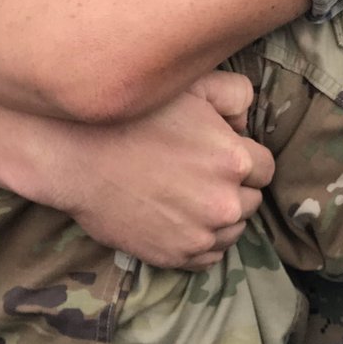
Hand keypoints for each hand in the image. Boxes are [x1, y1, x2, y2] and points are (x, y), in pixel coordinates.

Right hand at [51, 70, 272, 269]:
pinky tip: (180, 218)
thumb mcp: (190, 86)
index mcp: (233, 159)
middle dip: (233, 187)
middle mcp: (224, 201)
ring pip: (232, 231)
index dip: (244, 158)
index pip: (264, 168)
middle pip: (250, 201)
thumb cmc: (132, 114)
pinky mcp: (176, 257)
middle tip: (200, 172)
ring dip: (218, 215)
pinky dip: (201, 241)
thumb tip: (246, 122)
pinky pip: (209, 256)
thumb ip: (234, 94)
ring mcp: (200, 233)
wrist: (77, 154)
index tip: (222, 153)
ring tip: (188, 195)